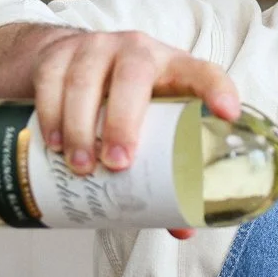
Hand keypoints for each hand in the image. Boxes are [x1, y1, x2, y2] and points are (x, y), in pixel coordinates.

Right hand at [28, 29, 239, 175]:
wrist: (69, 60)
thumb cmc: (125, 100)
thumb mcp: (150, 123)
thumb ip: (165, 170)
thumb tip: (183, 228)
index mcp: (174, 69)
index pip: (204, 73)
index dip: (218, 90)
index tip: (227, 114)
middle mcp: (137, 51)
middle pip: (134, 76)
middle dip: (124, 122)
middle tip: (117, 164)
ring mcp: (94, 48)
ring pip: (85, 81)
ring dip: (81, 126)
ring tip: (80, 166)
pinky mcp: (56, 54)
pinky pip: (51, 82)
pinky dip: (50, 115)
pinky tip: (55, 144)